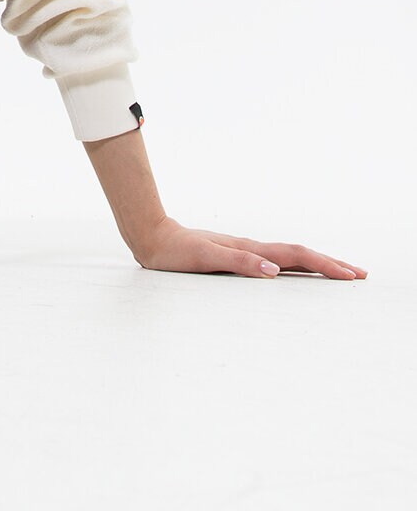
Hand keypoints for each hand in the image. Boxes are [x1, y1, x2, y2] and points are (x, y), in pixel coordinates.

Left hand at [133, 217, 367, 279]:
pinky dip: (294, 267)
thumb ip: (239, 262)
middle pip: (298, 254)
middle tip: (359, 274)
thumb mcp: (204, 258)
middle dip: (330, 264)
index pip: (295, 256)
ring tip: (338, 272)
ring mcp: (244, 251)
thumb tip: (275, 270)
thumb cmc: (175, 251)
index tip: (351, 275)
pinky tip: (296, 273)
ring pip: (288, 257)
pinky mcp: (235, 256)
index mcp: (249, 249)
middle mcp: (250, 248)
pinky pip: (274, 261)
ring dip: (315, 264)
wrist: (152, 236)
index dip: (325, 265)